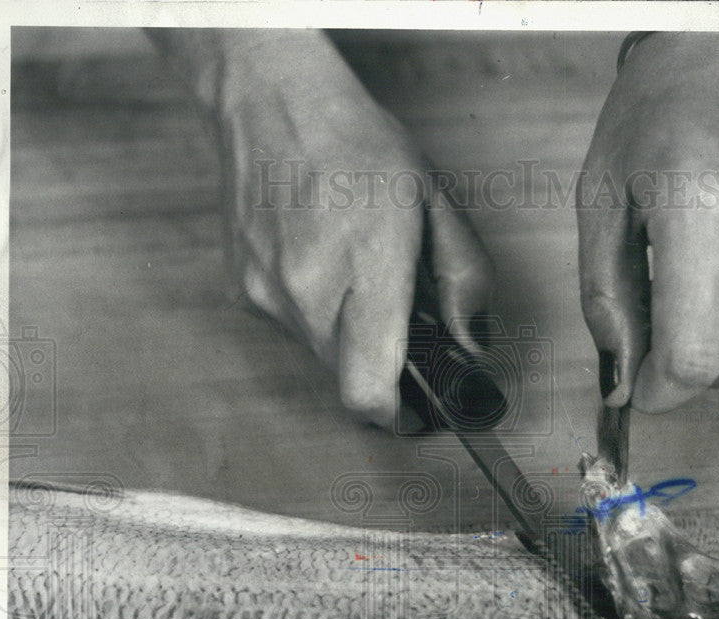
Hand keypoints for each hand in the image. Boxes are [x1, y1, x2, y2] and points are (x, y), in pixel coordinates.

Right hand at [148, 29, 492, 429]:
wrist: (271, 102)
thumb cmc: (358, 145)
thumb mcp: (436, 204)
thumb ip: (464, 281)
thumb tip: (471, 343)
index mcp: (366, 268)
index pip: (369, 388)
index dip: (395, 417)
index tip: (415, 414)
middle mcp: (308, 291)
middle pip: (349, 381)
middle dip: (382, 373)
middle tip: (403, 334)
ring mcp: (269, 294)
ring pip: (321, 358)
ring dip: (350, 342)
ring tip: (362, 282)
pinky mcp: (246, 290)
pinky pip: (294, 330)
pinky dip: (319, 316)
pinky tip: (326, 265)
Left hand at [577, 32, 718, 412]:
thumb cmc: (653, 121)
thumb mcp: (600, 203)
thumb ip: (605, 301)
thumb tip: (622, 386)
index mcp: (702, 203)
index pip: (695, 353)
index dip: (663, 391)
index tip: (644, 389)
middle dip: (699, 376)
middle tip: (670, 342)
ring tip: (707, 299)